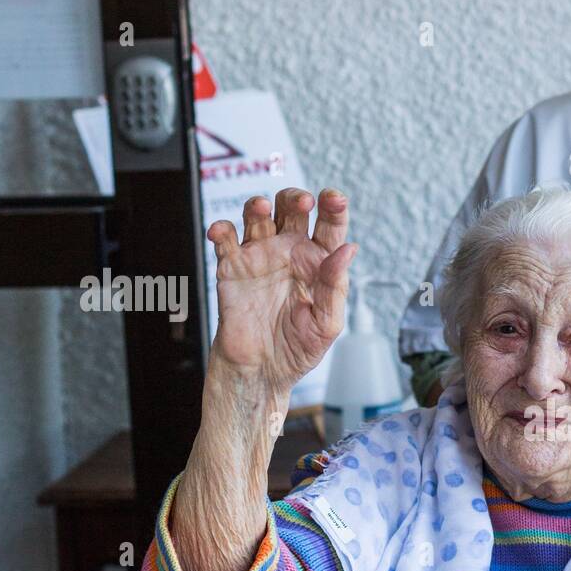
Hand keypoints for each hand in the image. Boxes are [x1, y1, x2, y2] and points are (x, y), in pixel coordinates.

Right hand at [206, 187, 357, 393]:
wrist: (260, 371)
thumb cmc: (297, 349)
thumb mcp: (326, 323)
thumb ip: (335, 286)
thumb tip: (348, 250)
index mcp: (318, 263)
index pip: (329, 227)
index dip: (334, 208)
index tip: (335, 198)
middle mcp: (289, 253)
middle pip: (292, 210)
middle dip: (296, 198)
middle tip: (304, 203)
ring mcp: (260, 257)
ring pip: (258, 216)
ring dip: (259, 206)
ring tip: (262, 208)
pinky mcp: (232, 267)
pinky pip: (225, 240)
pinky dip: (222, 230)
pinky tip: (223, 232)